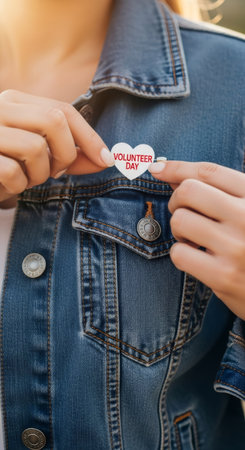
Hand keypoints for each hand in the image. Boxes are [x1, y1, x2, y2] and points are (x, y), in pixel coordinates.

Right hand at [0, 89, 113, 203]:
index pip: (63, 110)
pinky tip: (7, 185)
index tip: (106, 160)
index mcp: (14, 101)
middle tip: (57, 171)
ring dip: (40, 174)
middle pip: (54, 121)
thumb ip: (67, 154)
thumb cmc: (2, 162)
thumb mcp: (35, 154)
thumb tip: (104, 160)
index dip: (89, 136)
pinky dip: (17, 186)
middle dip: (67, 154)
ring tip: (26, 179)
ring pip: (36, 148)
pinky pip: (13, 172)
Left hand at [149, 160, 244, 319]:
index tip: (157, 169)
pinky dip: (181, 254)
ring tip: (195, 240)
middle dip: (177, 201)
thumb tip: (169, 174)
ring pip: (180, 220)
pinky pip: (179, 253)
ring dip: (179, 230)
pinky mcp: (224, 276)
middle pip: (189, 191)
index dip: (177, 168)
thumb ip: (216, 192)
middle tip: (185, 214)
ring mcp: (236, 247)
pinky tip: (198, 258)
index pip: (209, 172)